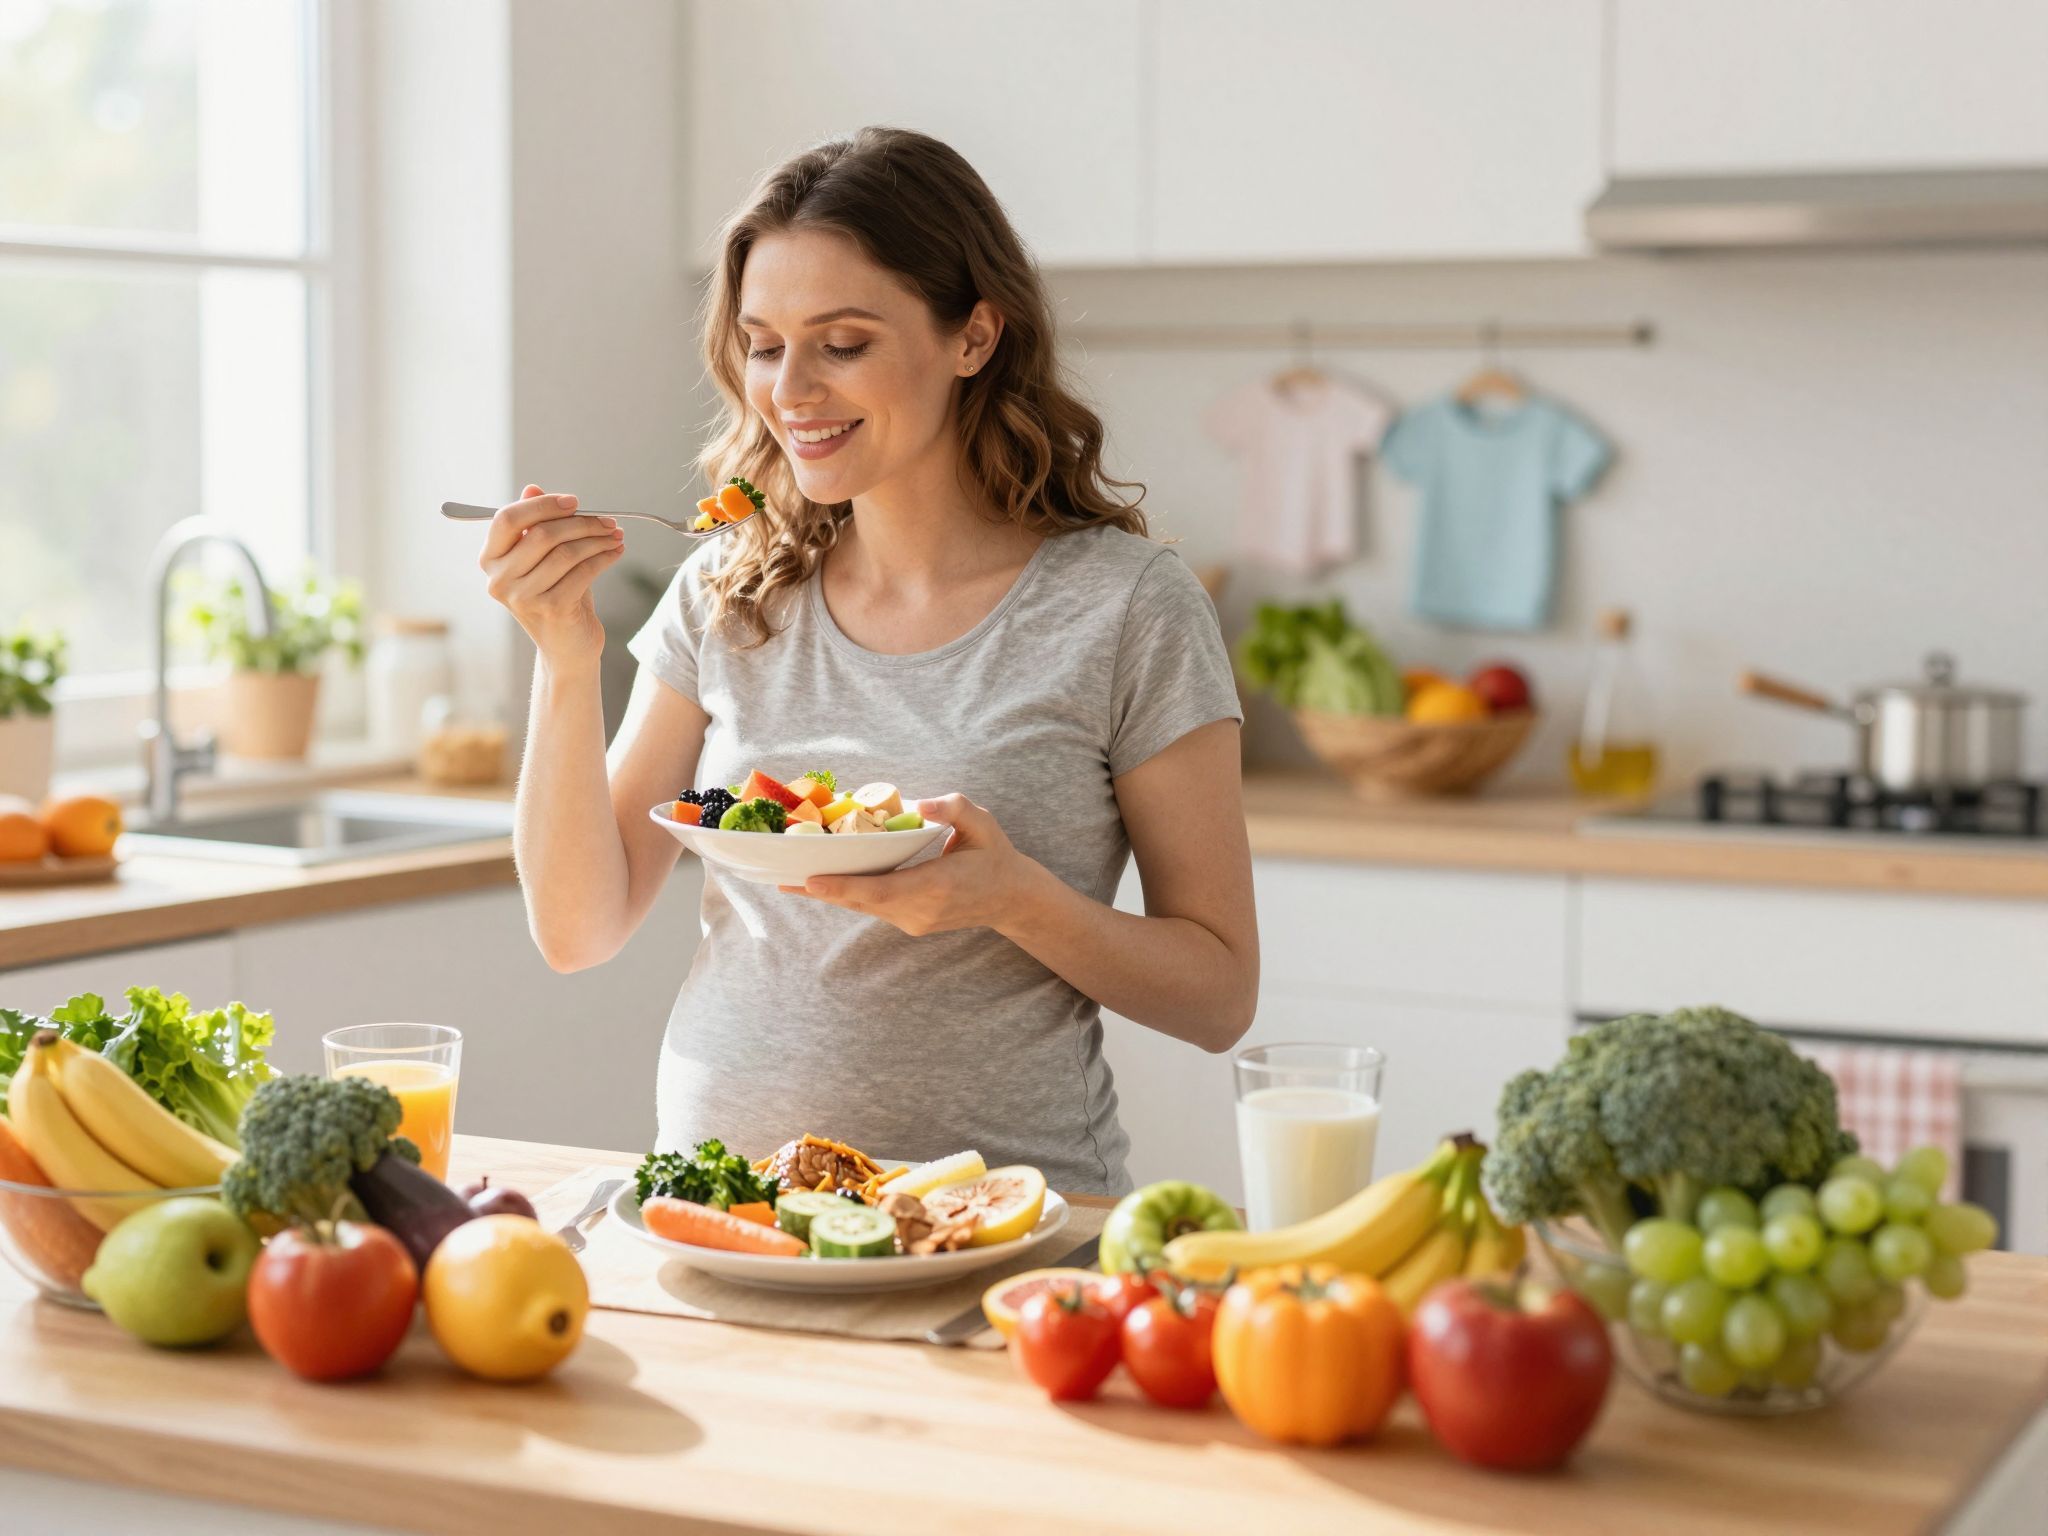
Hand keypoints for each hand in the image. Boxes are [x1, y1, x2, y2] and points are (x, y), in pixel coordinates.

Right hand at [478, 484, 625, 665]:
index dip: (543, 505)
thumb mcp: (543, 558)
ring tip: (615, 536)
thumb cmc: (555, 595)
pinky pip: (583, 571)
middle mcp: (499, 579)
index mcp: (490, 559)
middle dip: (582, 523)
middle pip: (542, 534)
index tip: (575, 502)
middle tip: (608, 521)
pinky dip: (604, 558)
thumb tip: (532, 488)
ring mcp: (522, 597)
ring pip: (566, 552)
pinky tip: (616, 553)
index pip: (508, 519)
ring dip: (597, 540)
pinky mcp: (550, 609)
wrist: (567, 647)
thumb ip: (534, 525)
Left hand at [781, 794, 1042, 937]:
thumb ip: (954, 809)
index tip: (810, 880)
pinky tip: (820, 882)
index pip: (881, 890)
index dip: (843, 887)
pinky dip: (846, 893)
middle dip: (821, 889)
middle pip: (861, 901)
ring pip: (862, 906)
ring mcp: (913, 922)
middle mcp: (919, 911)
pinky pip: (871, 906)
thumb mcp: (984, 824)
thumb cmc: (994, 855)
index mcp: (936, 887)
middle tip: (780, 876)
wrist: (1011, 898)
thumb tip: (920, 803)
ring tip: (787, 879)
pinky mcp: (909, 922)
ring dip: (828, 893)